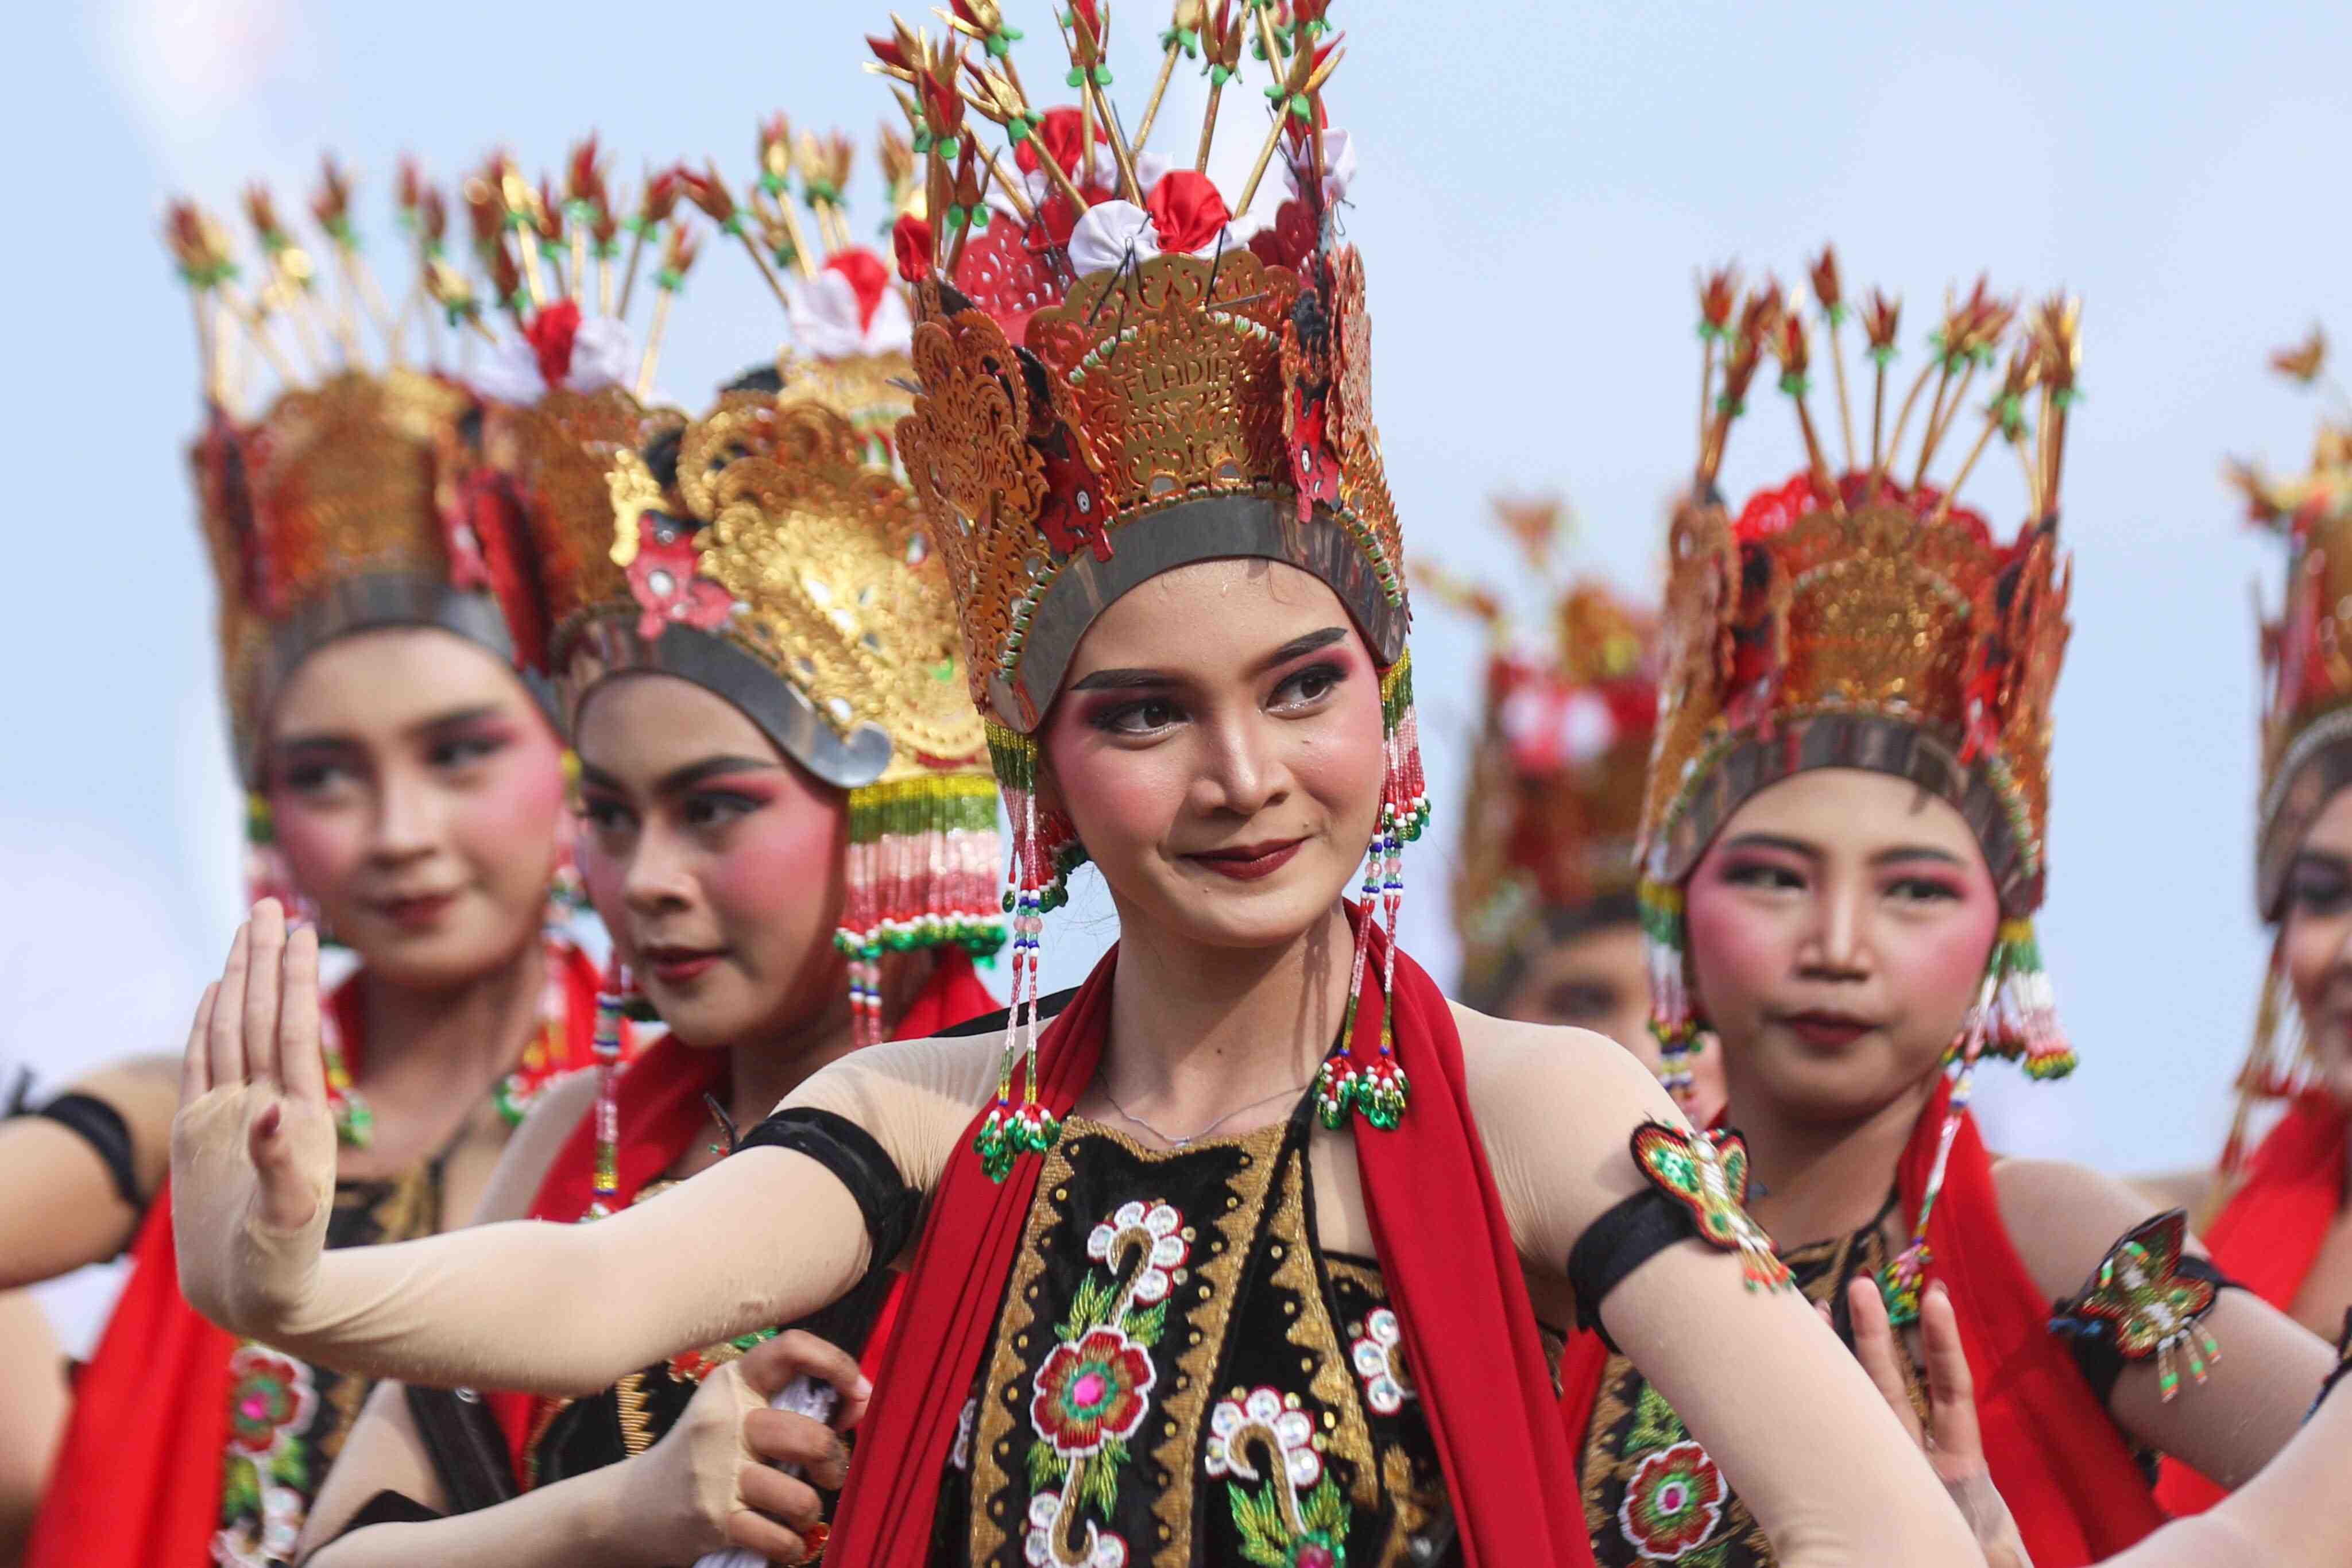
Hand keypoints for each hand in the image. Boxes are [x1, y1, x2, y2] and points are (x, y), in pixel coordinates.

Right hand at [170, 901, 337, 1332]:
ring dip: (241, 979)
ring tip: (250, 927)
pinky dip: (208, 1025)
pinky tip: (214, 991)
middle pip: (263, 1015)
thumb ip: (283, 1172)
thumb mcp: (288, 1227)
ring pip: (235, 1030)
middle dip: (267, 959)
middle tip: (272, 900)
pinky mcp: (202, 1134)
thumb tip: (274, 1114)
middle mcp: (266, 1105)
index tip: (304, 929)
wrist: (262, 1298)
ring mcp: (233, 1115)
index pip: (291, 1032)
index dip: (294, 980)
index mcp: (294, 1118)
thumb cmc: (285, 1271)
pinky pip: (204, 1066)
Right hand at [618, 1330, 871, 1565]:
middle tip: (830, 1474)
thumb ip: (793, 1404)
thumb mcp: (737, 1415)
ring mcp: (717, 1472)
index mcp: (733, 1383)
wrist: (630, 1508)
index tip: (858, 1394)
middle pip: (811, 1436)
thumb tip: (861, 1402)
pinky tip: (781, 1540)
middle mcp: (724, 1420)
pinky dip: (789, 1547)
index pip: (791, 1348)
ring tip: (799, 1512)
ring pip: (800, 1497)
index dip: (838, 1365)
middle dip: (835, 1461)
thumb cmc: (704, 1456)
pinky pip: (778, 1538)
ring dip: (810, 1512)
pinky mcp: (713, 1519)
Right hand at [1846, 1277, 2032, 1567]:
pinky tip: (1801, 1362)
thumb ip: (2001, 1553)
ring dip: (1838, 1356)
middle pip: (1894, 1383)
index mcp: (1955, 1467)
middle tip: (1862, 1284)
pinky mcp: (1847, 1476)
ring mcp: (1880, 1460)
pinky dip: (1817, 1392)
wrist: (1930, 1566)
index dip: (1943, 1346)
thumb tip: (2007, 1555)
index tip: (1935, 1298)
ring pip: (1856, 1400)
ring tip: (1820, 1305)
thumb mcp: (1989, 1556)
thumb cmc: (1963, 1556)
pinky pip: (1830, 1429)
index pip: (1950, 1392)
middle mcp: (1915, 1454)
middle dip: (1879, 1333)